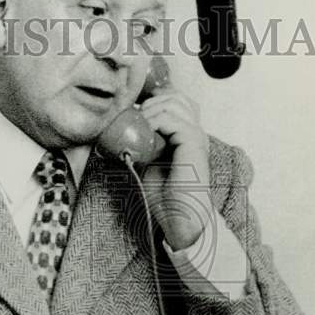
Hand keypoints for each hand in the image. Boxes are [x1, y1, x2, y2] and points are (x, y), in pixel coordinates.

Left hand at [138, 87, 212, 250]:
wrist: (179, 218)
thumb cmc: (165, 199)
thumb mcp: (146, 165)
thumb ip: (140, 145)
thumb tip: (119, 129)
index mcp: (185, 136)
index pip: (173, 101)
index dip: (151, 101)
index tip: (130, 112)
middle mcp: (193, 132)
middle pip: (175, 96)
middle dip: (150, 102)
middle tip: (133, 121)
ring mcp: (196, 135)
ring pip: (173, 102)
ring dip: (150, 111)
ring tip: (137, 129)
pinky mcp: (193, 141)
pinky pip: (171, 118)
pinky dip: (153, 122)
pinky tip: (143, 137)